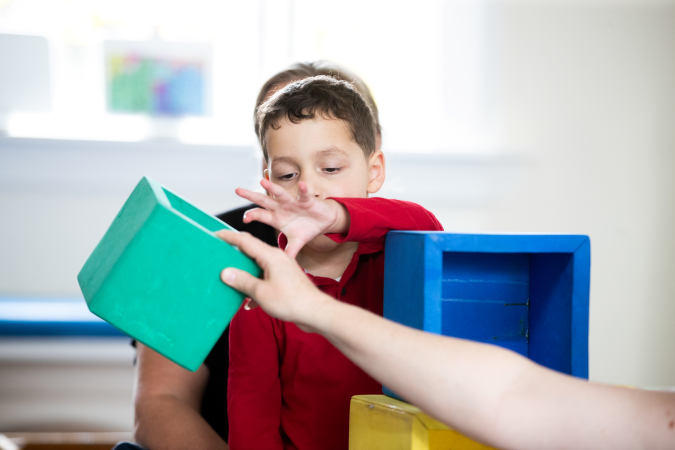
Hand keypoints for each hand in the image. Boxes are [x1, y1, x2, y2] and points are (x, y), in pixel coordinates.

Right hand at [217, 230, 331, 331]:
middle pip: (251, 252)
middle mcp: (277, 258)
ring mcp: (282, 268)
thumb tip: (226, 273)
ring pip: (258, 267)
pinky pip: (266, 278)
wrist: (315, 312)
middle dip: (235, 256)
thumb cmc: (292, 301)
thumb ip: (242, 281)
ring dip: (246, 276)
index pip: (245, 240)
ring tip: (232, 283)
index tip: (216, 234)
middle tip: (219, 259)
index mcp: (271, 256)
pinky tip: (250, 302)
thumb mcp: (261, 292)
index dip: (229, 236)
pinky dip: (257, 287)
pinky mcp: (286, 279)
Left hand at [235, 179, 348, 257]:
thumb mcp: (296, 242)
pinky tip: (302, 185)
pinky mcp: (307, 200)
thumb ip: (288, 253)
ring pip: (280, 194)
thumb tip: (280, 268)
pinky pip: (304, 195)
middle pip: (264, 201)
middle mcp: (281, 208)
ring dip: (272, 188)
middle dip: (251, 196)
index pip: (260, 215)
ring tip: (263, 181)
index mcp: (276, 218)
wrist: (324, 221)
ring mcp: (293, 203)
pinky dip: (303, 190)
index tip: (244, 218)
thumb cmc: (307, 228)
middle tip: (237, 190)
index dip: (252, 215)